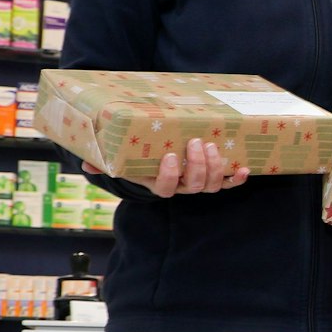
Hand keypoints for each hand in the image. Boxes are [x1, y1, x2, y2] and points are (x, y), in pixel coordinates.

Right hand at [89, 138, 248, 196]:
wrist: (158, 158)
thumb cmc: (139, 158)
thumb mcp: (121, 159)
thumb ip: (105, 163)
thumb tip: (87, 165)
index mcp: (158, 184)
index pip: (166, 189)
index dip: (170, 176)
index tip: (170, 156)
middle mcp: (181, 187)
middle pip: (194, 185)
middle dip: (197, 165)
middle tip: (195, 142)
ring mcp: (199, 183)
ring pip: (212, 184)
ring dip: (215, 166)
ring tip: (211, 145)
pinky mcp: (215, 178)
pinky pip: (228, 184)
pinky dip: (237, 179)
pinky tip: (244, 169)